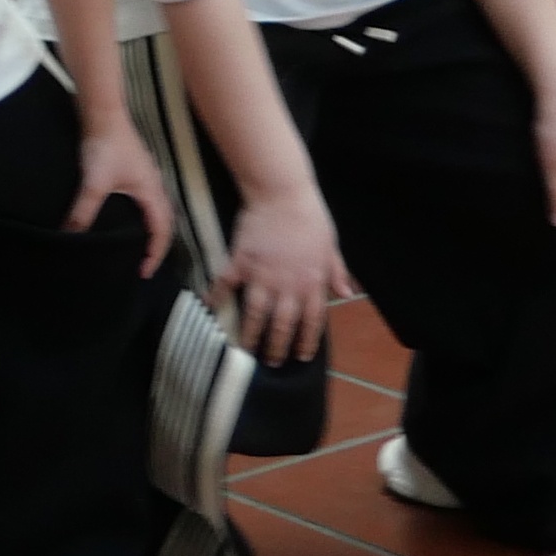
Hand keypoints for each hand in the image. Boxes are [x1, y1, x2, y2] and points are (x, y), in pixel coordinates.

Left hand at [65, 111, 176, 264]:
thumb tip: (71, 236)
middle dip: (157, 244)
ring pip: (156, 208)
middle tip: (143, 263)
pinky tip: (125, 215)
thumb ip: (83, 211)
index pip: (162, 231)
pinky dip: (142, 213)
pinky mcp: (135, 167)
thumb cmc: (104, 145)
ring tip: (137, 244)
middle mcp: (155, 184)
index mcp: (152, 191)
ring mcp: (146, 174)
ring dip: (151, 227)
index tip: (143, 271)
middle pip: (165, 221)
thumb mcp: (94, 183)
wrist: (102, 112)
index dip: (155, 254)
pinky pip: (145, 197)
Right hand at [221, 184, 353, 368]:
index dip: (306, 341)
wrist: (282, 193)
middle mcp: (288, 285)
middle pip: (282, 324)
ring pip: (255, 314)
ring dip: (249, 334)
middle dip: (276, 347)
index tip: (300, 356)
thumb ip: (337, 272)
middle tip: (270, 362)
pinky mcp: (240, 262)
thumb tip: (347, 293)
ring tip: (243, 349)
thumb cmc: (311, 217)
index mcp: (312, 282)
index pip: (312, 321)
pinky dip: (216, 297)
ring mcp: (262, 275)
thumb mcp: (331, 246)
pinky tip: (209, 307)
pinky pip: (225, 284)